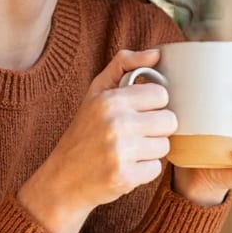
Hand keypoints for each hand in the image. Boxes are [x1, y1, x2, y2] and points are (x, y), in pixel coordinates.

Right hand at [18, 49, 176, 232]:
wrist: (62, 179)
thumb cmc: (83, 131)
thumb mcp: (96, 92)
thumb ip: (124, 65)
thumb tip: (156, 53)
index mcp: (110, 100)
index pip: (161, 95)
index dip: (153, 104)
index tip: (138, 111)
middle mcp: (116, 123)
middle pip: (169, 121)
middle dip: (156, 128)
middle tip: (135, 133)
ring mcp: (121, 152)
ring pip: (165, 146)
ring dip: (150, 150)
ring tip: (128, 151)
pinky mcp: (125, 177)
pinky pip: (156, 169)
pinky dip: (143, 170)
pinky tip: (125, 167)